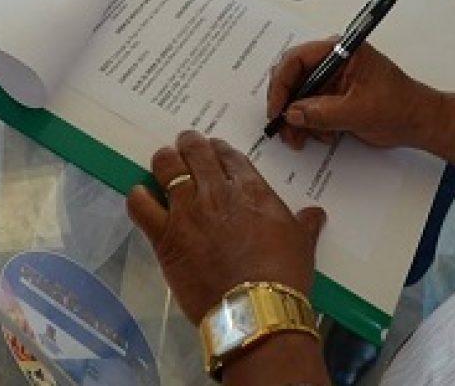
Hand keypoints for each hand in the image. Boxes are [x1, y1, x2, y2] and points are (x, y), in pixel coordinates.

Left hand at [127, 131, 324, 322]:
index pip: (229, 155)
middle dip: (189, 144)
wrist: (255, 310)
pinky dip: (139, 196)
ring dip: (164, 161)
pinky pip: (141, 205)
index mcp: (250, 190)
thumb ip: (305, 224)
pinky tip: (142, 196)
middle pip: (195, 152)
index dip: (218, 149)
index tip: (214, 151)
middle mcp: (215, 192)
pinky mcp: (164, 235)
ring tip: (164, 162)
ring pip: (166, 167)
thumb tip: (315, 214)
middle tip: (186, 146)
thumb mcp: (302, 245)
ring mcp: (187, 211)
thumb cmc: (284, 276)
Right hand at [266, 40, 442, 150]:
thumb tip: (292, 113)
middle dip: (287, 105)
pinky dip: (310, 125)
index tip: (277, 109)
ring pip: (299, 96)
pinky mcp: (333, 97)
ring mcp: (333, 80)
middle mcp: (333, 61)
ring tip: (300, 139)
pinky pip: (310, 109)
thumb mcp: (359, 110)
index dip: (282, 84)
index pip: (297, 59)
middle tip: (283, 128)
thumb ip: (323, 112)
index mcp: (341, 51)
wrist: (419, 123)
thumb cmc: (400, 106)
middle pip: (293, 77)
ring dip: (297, 119)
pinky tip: (323, 136)